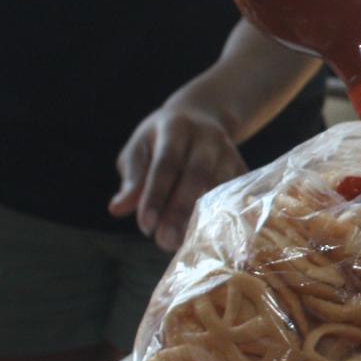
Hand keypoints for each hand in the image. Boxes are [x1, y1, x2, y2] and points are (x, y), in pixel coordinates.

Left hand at [109, 99, 245, 250]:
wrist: (201, 117)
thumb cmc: (160, 140)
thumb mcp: (139, 149)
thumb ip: (132, 177)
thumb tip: (117, 209)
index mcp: (176, 128)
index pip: (166, 162)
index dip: (156, 194)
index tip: (145, 225)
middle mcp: (207, 137)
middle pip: (197, 174)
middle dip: (180, 209)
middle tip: (165, 241)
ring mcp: (230, 152)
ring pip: (220, 186)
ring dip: (202, 217)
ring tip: (183, 243)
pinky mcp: (242, 168)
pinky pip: (236, 195)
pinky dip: (222, 217)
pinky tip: (206, 238)